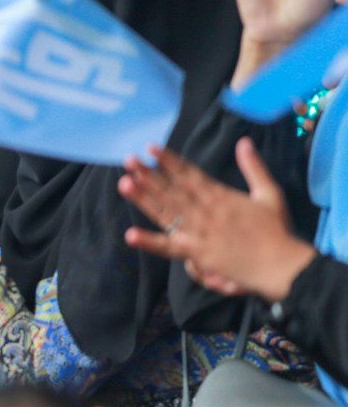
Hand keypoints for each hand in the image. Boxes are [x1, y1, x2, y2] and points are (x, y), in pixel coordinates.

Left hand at [119, 138, 315, 302]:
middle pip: (172, 190)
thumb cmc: (277, 230)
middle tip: (128, 160)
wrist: (281, 264)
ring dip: (144, 198)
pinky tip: (130, 235)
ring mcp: (199, 232)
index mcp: (221, 195)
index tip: (150, 148)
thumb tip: (244, 142)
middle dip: (149, 175)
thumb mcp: (269, 193)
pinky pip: (169, 247)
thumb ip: (254, 167)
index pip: (189, 174)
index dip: (169, 160)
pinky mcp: (197, 253)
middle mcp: (206, 211)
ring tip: (124, 183)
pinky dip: (150, 242)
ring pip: (166, 212)